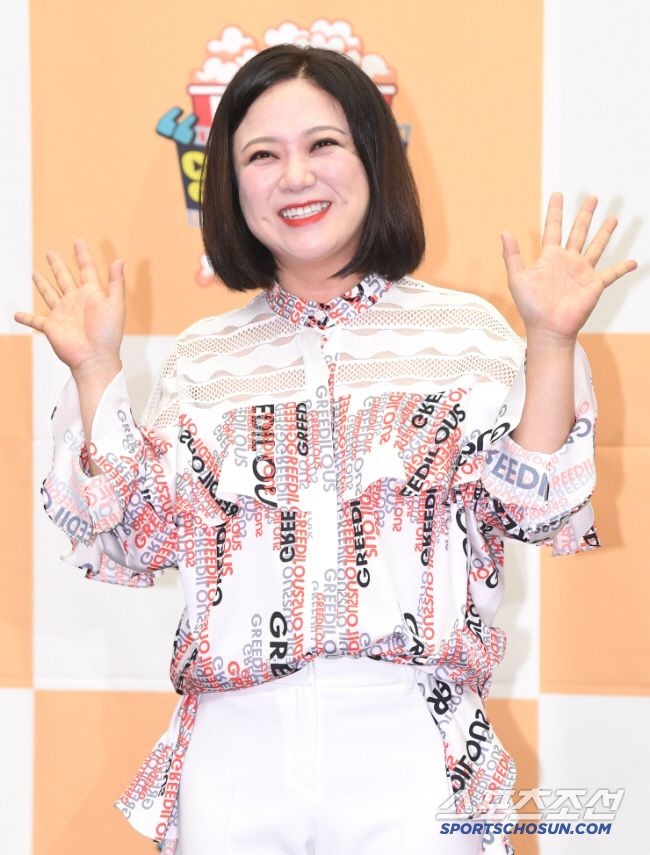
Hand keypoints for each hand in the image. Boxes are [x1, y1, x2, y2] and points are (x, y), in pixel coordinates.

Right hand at [14, 239, 125, 375]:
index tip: (78, 242)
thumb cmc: (108, 334)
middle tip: (51, 253)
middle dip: (58, 265)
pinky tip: (17, 315)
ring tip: (35, 273)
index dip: (82, 256)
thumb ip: (116, 283)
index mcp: (91, 294)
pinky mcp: (51, 326)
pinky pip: (35, 321)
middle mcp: (75, 301)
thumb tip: (118, 260)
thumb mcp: (115, 305)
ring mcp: (62, 313)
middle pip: (64, 278)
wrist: (95, 358)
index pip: (86, 270)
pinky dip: (26, 318)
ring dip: (42, 284)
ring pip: (49, 294)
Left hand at [500, 192, 637, 343]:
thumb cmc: (531, 308)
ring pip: (596, 246)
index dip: (555, 211)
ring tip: (613, 218)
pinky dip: (622, 268)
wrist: (547, 328)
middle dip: (585, 215)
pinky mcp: (594, 285)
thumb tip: (504, 232)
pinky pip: (611, 274)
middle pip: (578, 231)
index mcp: (549, 258)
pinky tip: (633, 262)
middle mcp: (567, 261)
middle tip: (592, 198)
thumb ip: (512, 256)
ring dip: (604, 233)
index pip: (553, 228)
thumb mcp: (517, 279)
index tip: (558, 194)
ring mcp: (582, 272)